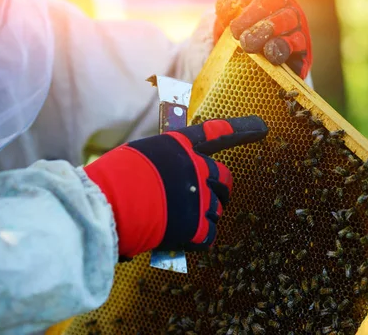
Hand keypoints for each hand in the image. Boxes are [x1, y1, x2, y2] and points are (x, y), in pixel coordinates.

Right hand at [84, 116, 267, 256]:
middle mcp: (196, 167)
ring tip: (178, 222)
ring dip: (204, 217)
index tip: (261, 127)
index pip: (215, 133)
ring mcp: (200, 196)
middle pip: (224, 178)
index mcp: (180, 147)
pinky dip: (196, 240)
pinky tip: (179, 239)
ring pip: (217, 210)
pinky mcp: (197, 224)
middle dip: (221, 190)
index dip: (240, 129)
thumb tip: (165, 182)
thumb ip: (162, 165)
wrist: (106, 206)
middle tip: (209, 201)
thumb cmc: (112, 181)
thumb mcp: (137, 157)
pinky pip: (208, 236)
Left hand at [214, 0, 311, 78]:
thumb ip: (227, 8)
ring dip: (280, 46)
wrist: (250, 55)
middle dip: (265, 30)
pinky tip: (277, 68)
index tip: (234, 30)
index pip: (268, 1)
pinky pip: (301, 63)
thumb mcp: (231, 16)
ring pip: (297, 40)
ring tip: (267, 53)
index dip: (251, 15)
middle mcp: (292, 15)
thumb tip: (228, 4)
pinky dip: (291, 66)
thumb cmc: (241, 28)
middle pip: (286, 19)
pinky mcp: (303, 61)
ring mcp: (301, 38)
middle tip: (246, 42)